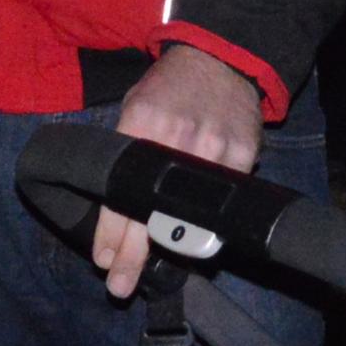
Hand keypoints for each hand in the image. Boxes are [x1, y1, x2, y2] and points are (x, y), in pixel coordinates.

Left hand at [95, 44, 263, 298]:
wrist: (219, 59)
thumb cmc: (168, 87)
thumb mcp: (134, 107)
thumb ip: (125, 152)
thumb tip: (114, 206)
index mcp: (142, 126)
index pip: (120, 194)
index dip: (110, 232)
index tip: (102, 259)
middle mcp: (177, 142)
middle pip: (152, 215)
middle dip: (132, 257)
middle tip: (119, 286)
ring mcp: (214, 151)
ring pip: (190, 217)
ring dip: (171, 249)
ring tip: (153, 275)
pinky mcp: (243, 156)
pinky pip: (223, 204)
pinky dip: (206, 226)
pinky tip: (191, 242)